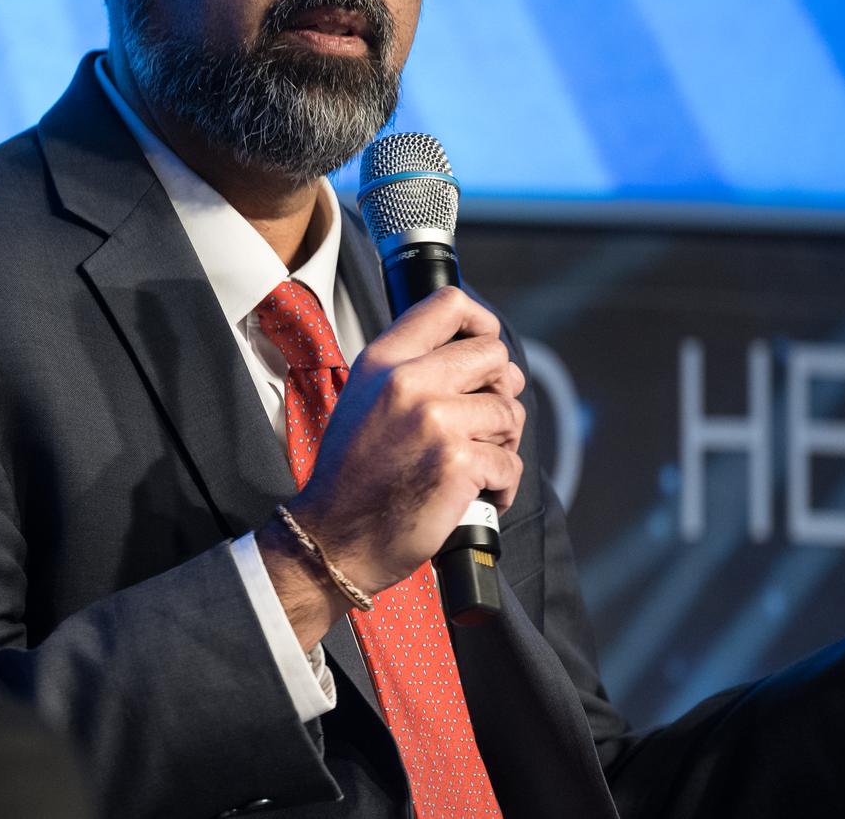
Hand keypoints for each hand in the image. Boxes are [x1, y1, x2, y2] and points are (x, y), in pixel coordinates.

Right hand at [264, 287, 524, 633]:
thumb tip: (489, 361)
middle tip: (482, 424)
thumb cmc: (354, 475)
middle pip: (494, 356)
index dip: (481, 322)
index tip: (486, 349)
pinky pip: (510, 463)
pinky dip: (502, 486)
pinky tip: (477, 495)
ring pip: (508, 412)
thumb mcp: (365, 399)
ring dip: (502, 443)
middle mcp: (409, 381)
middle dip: (499, 392)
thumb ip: (414, 369)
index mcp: (385, 360)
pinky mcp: (458, 462)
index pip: (448, 304)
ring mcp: (436, 420)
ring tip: (475, 465)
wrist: (334, 539)